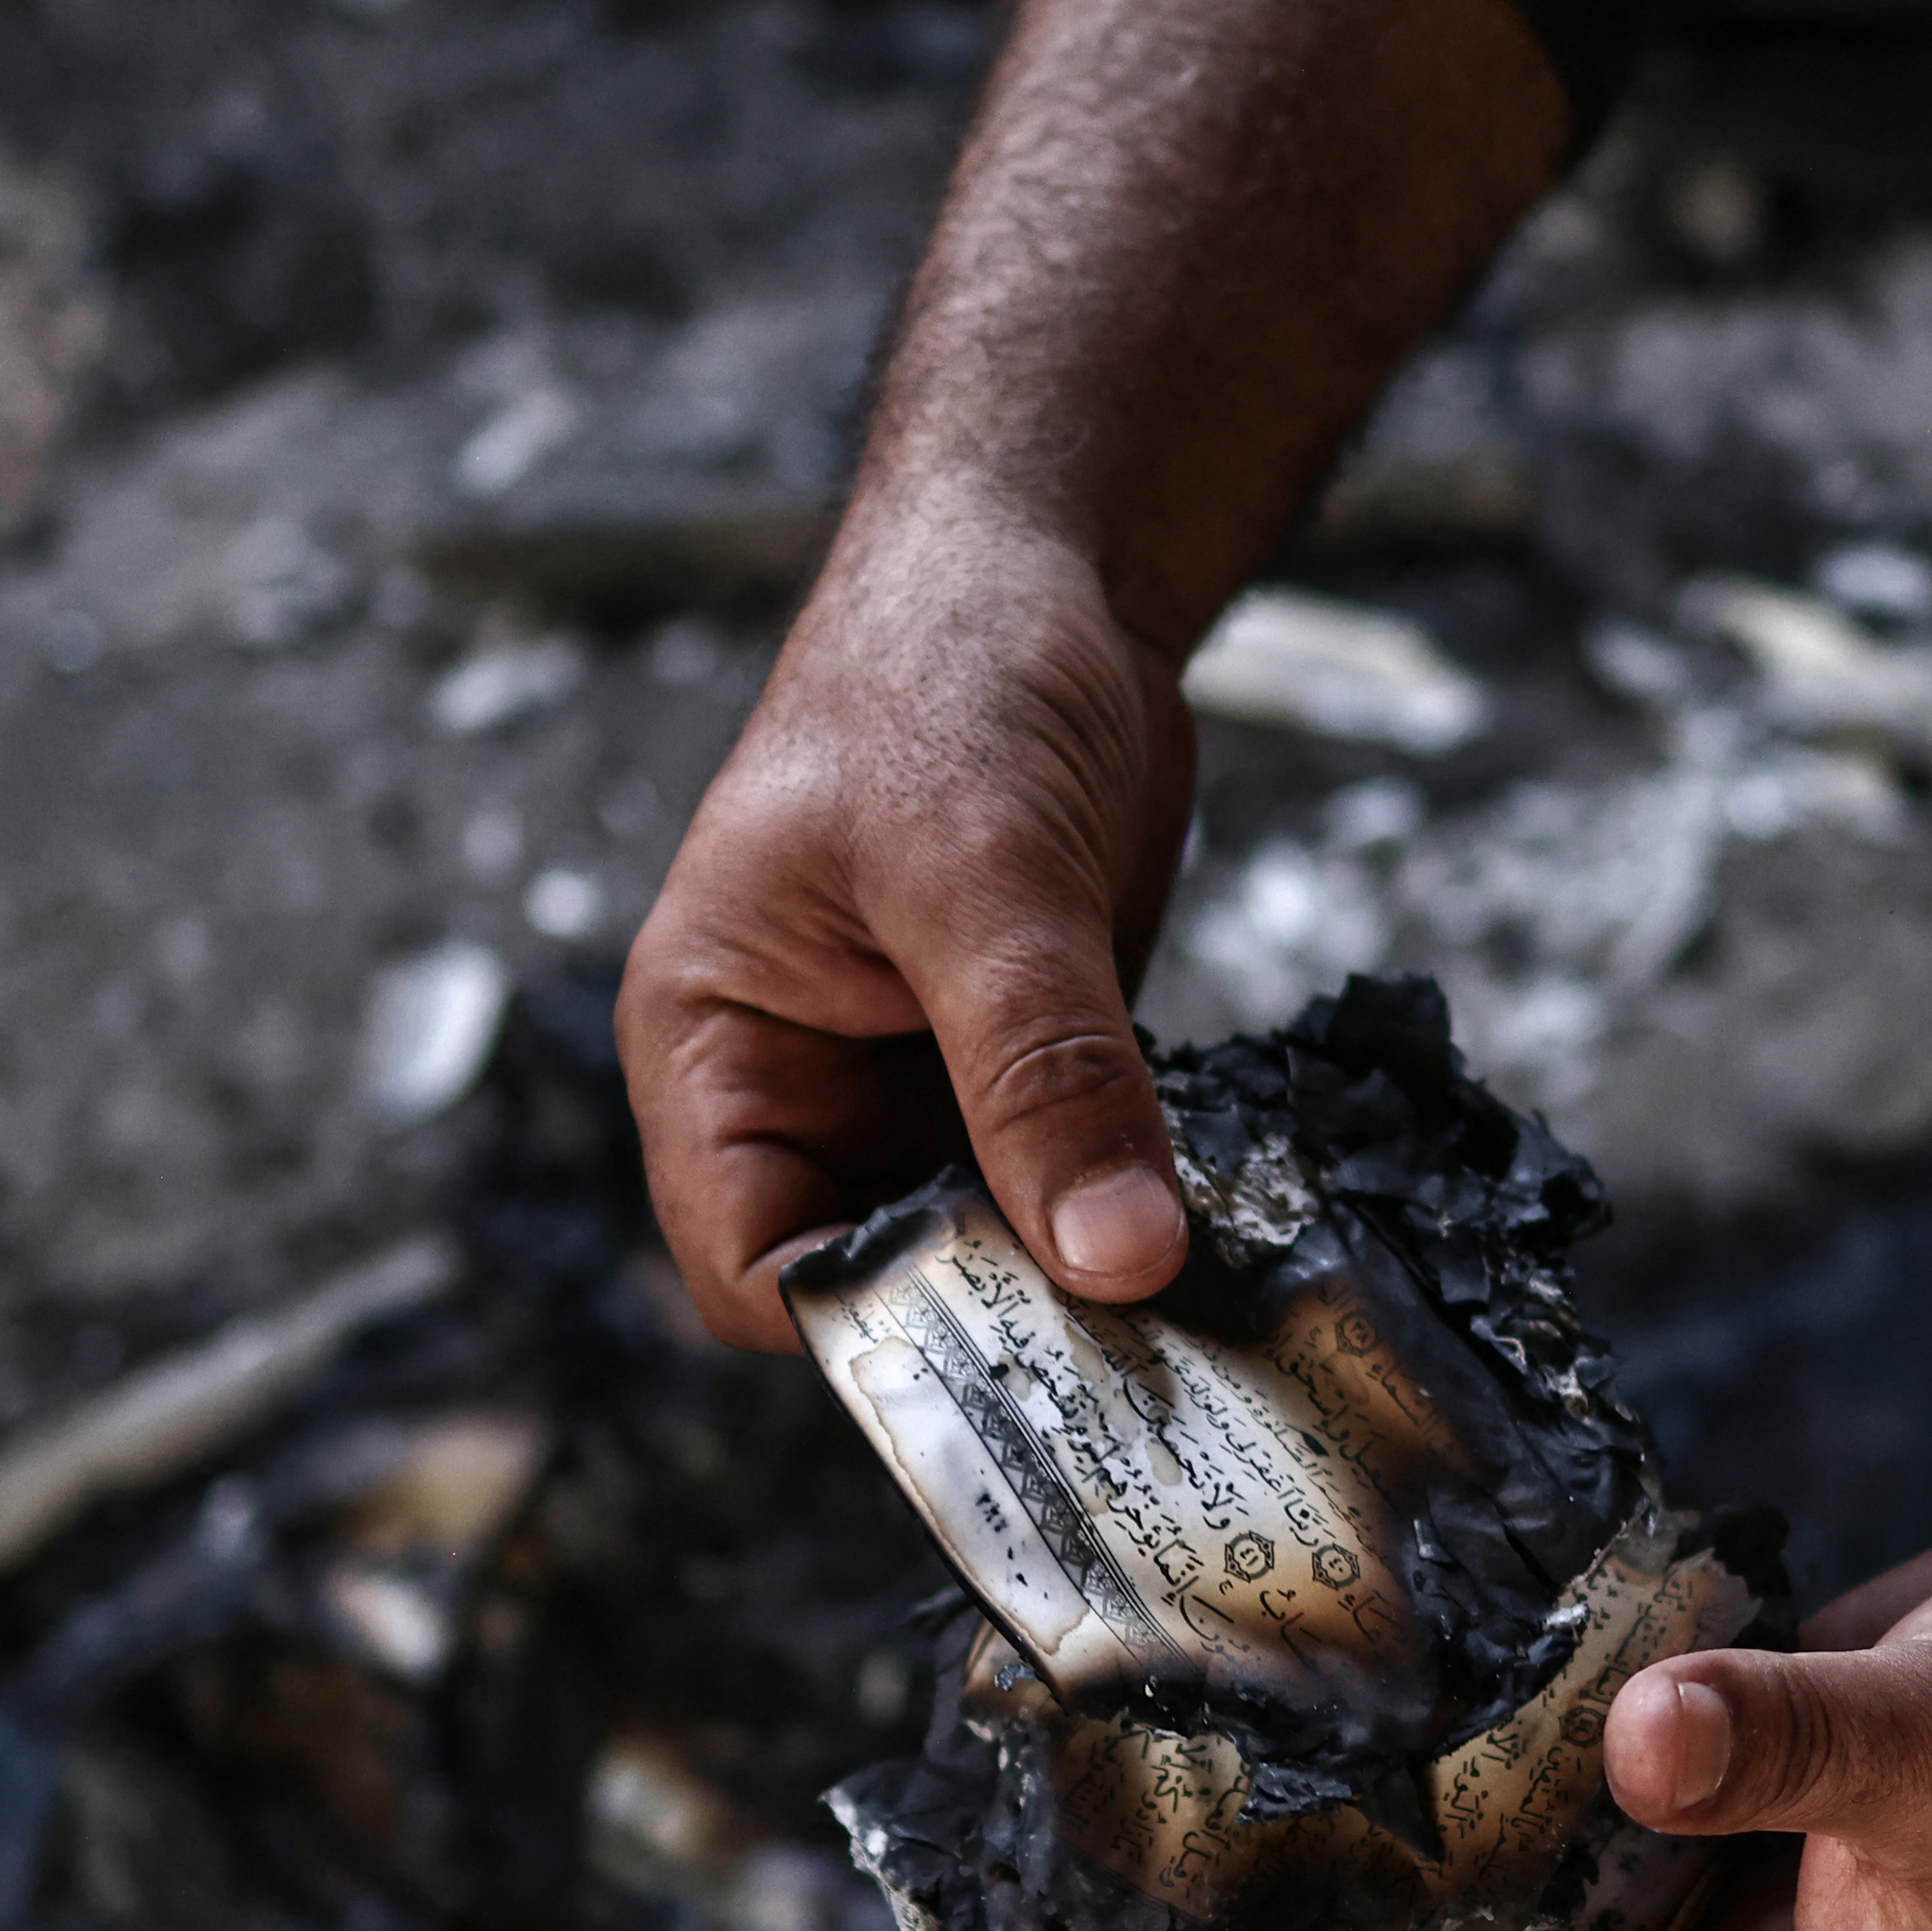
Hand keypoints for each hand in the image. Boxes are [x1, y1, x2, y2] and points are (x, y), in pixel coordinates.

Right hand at [620, 506, 1200, 1350]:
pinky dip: (1133, 1215)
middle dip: (998, 1323)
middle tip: (1143, 1358)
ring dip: (1082, 1280)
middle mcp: (798, 1088)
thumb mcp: (984, 876)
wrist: (1043, 568)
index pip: (751, 1270)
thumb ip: (1045, 1069)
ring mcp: (913, 1086)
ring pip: (988, 1251)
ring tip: (1199, 1311)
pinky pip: (1069, 1187)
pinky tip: (1218, 1234)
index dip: (869, 1330)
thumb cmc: (941, 674)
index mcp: (712, 1046)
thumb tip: (1118, 1255)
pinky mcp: (1022, 1072)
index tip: (1014, 1362)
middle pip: (877, 1284)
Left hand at [1316, 1483, 1931, 1930]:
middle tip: (1264, 1883)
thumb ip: (1784, 1746)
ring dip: (1476, 1837)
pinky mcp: (1767, 1755)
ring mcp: (1767, 1863)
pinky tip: (1438, 1665)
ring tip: (1316, 1771)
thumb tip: (1634, 1740)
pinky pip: (1624, 1771)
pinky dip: (1543, 1737)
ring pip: (1579, 1883)